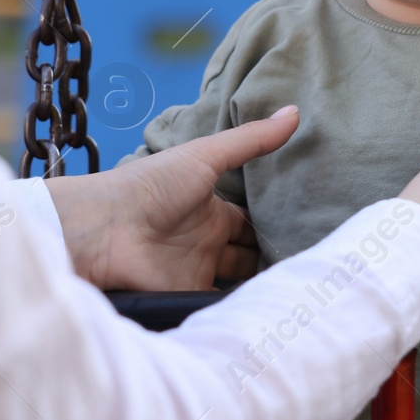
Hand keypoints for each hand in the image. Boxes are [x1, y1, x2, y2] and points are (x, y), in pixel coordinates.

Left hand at [43, 106, 300, 290]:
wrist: (105, 228)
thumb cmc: (152, 184)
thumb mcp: (206, 155)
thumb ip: (251, 140)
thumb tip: (295, 111)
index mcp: (212, 209)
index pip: (253, 220)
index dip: (277, 223)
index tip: (314, 227)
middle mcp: (208, 241)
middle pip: (250, 253)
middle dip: (275, 257)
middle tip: (314, 259)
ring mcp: (198, 271)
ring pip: (241, 281)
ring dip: (262, 283)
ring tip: (303, 284)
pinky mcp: (188, 297)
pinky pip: (221, 305)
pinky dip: (241, 307)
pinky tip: (272, 304)